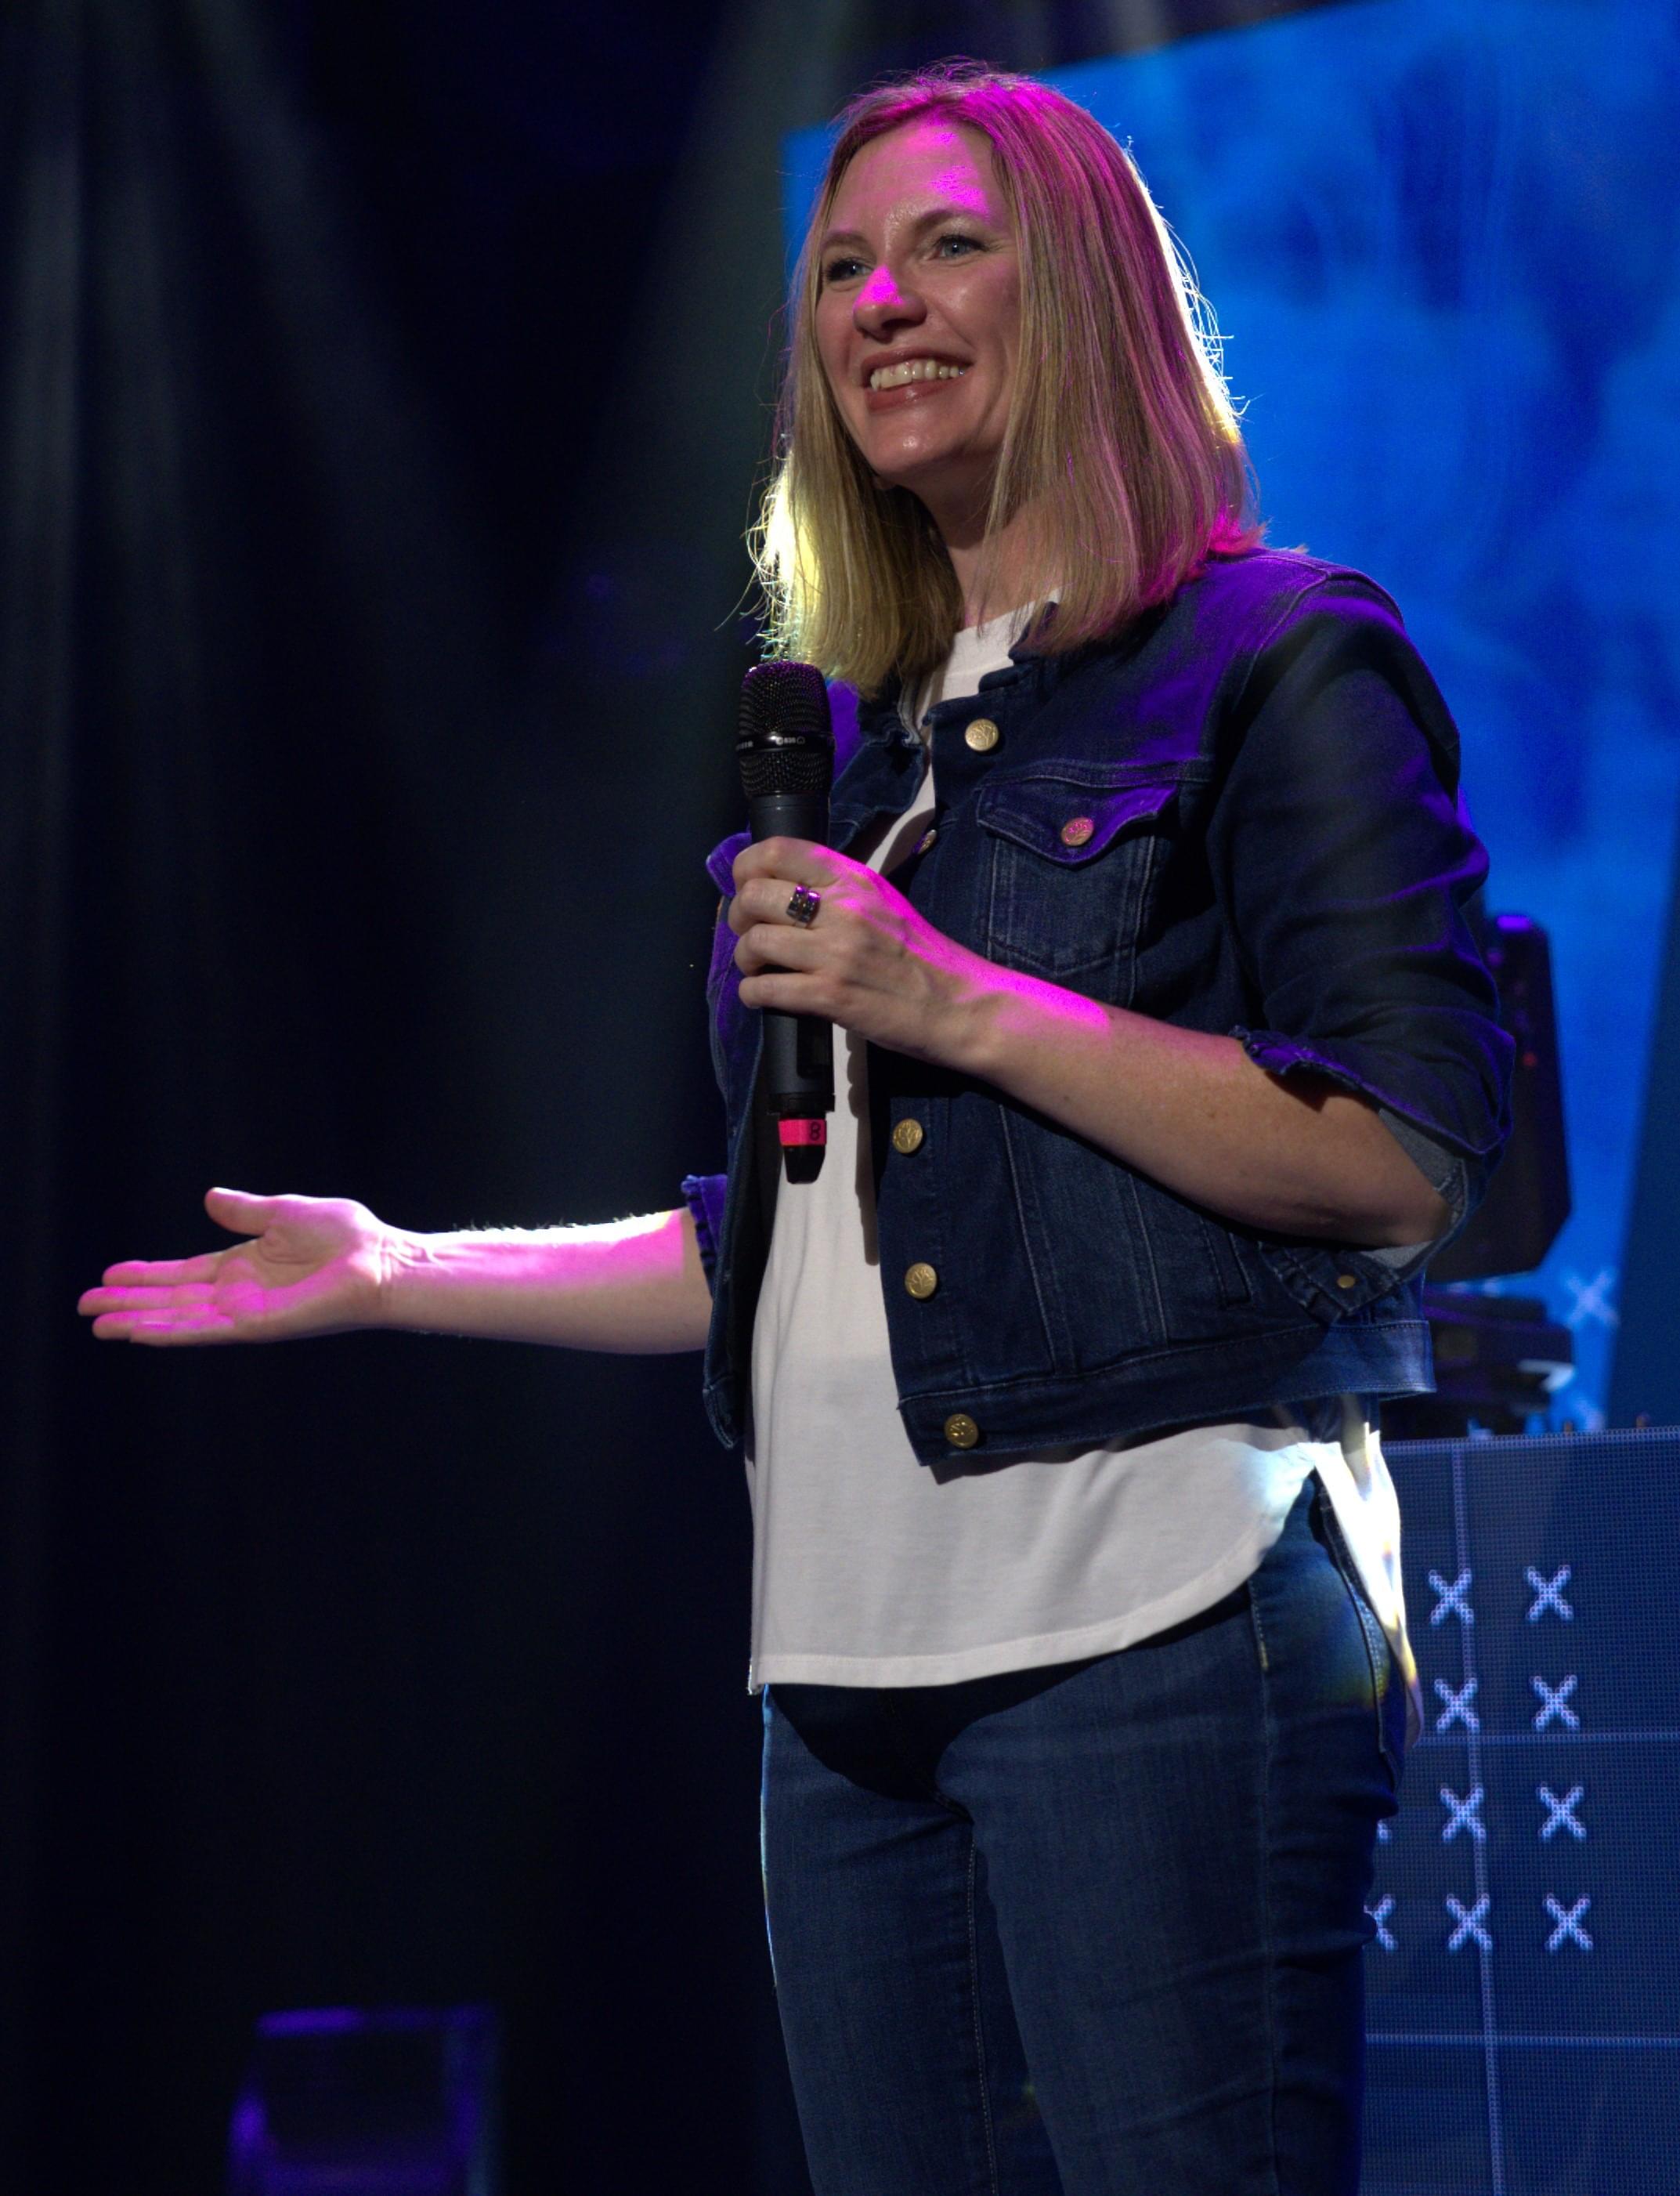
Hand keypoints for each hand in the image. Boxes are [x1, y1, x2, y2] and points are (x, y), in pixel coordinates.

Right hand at [78, 1187, 393, 1345]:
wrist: (381, 1261)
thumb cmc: (347, 1237)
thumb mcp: (286, 1212)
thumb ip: (245, 1211)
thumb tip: (209, 1198)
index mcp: (245, 1266)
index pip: (183, 1275)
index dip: (146, 1277)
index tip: (109, 1276)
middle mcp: (240, 1293)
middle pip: (171, 1300)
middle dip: (129, 1303)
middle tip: (86, 1307)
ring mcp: (246, 1312)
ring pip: (179, 1319)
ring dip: (138, 1321)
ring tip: (97, 1324)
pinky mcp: (258, 1326)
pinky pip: (206, 1330)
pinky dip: (171, 1331)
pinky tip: (139, 1332)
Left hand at [729, 836, 993, 1066]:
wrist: (958, 1006)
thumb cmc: (920, 957)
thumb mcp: (883, 902)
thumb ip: (838, 889)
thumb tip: (783, 885)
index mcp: (854, 879)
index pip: (778, 850)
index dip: (746, 868)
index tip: (744, 887)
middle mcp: (843, 909)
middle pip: (755, 896)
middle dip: (738, 917)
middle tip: (748, 934)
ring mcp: (837, 953)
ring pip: (755, 942)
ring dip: (744, 959)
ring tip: (758, 968)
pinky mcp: (832, 996)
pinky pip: (766, 988)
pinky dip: (752, 994)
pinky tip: (761, 996)